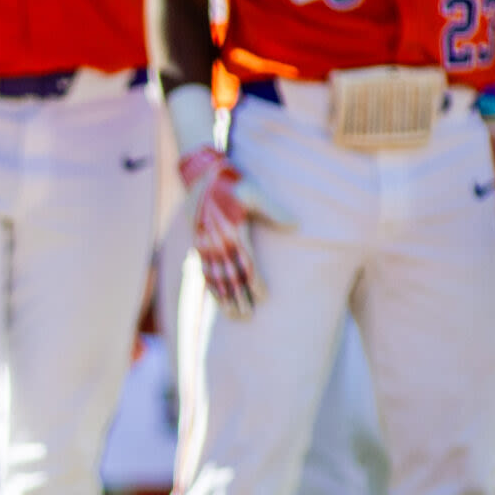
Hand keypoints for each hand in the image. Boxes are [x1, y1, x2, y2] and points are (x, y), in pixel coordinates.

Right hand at [180, 145, 284, 316]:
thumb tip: (295, 225)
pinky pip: (203, 270)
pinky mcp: (198, 244)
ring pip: (215, 277)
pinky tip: (216, 297)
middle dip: (237, 298)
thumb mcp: (254, 192)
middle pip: (229, 276)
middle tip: (246, 317)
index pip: (246, 263)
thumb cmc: (232, 183)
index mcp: (232, 231)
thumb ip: (274, 210)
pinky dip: (210, 286)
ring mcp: (205, 244)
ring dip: (223, 297)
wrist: (201, 176)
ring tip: (232, 315)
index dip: (254, 282)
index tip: (264, 297)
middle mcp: (216, 241)